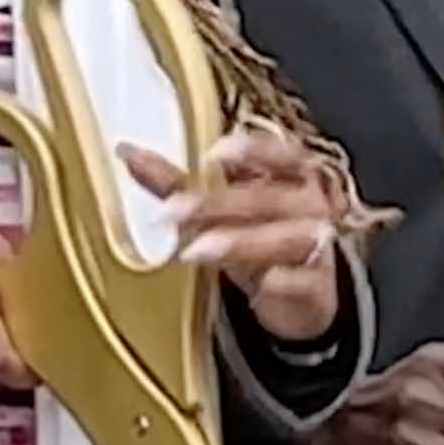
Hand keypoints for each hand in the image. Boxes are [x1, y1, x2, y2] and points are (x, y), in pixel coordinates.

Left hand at [120, 124, 342, 342]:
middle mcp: (309, 204)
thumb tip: (127, 152)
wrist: (305, 294)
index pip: (279, 151)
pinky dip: (282, 281)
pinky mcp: (317, 286)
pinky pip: (302, 280)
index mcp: (292, 173)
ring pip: (285, 237)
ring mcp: (316, 244)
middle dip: (219, 204)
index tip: (211, 154)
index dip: (250, 150)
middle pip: (267, 198)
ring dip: (241, 241)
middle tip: (173, 210)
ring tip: (195, 250)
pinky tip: (263, 283)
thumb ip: (177, 183)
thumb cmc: (261, 237)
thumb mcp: (221, 208)